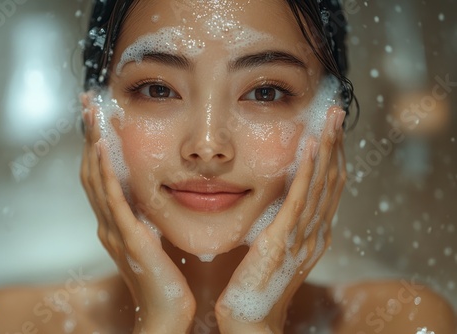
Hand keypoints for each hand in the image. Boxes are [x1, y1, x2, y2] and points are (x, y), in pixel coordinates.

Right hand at [79, 94, 195, 333]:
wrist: (165, 311)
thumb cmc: (163, 277)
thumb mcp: (151, 238)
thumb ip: (144, 217)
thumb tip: (147, 197)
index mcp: (114, 222)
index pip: (99, 176)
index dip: (95, 145)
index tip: (97, 117)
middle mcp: (107, 222)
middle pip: (90, 171)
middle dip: (89, 135)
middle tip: (88, 103)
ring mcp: (114, 229)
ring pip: (95, 179)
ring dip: (92, 143)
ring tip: (92, 114)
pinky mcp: (128, 237)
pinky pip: (112, 199)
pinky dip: (103, 172)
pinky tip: (101, 148)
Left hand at [215, 107, 346, 332]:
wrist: (251, 318)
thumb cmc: (259, 285)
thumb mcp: (278, 250)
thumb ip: (285, 227)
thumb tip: (282, 205)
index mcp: (315, 235)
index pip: (330, 188)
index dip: (333, 157)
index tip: (332, 131)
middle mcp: (317, 233)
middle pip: (333, 180)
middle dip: (337, 144)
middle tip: (337, 113)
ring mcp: (303, 236)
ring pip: (322, 183)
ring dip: (327, 148)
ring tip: (330, 118)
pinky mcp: (282, 238)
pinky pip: (298, 198)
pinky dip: (306, 169)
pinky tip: (309, 146)